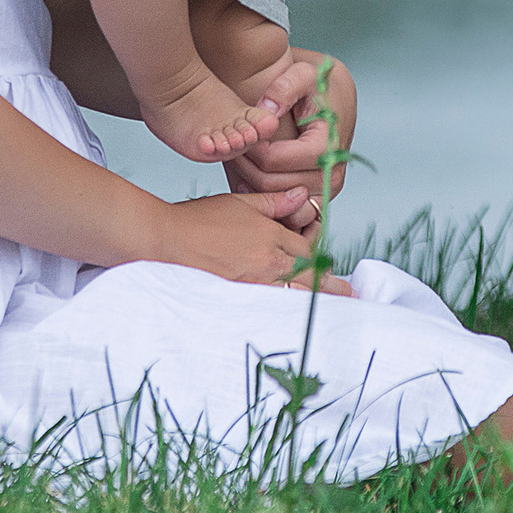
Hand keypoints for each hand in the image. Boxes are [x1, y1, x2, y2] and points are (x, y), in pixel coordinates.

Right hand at [157, 188, 351, 295]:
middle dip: (329, 286)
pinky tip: (295, 317)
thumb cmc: (196, 220)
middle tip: (348, 295)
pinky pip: (271, 308)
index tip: (333, 269)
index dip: (321, 259)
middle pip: (308, 276)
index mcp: (270, 237)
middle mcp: (267, 263)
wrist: (164, 240)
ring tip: (333, 309)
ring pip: (294, 295)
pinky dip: (287, 311)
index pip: (308, 250)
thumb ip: (273, 202)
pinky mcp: (238, 299)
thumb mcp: (240, 202)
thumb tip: (301, 196)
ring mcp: (253, 284)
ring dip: (314, 300)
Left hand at [228, 50, 355, 202]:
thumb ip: (284, 87)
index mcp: (327, 147)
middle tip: (230, 148)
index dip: (247, 149)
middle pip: (271, 184)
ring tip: (239, 159)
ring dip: (254, 183)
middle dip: (245, 167)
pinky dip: (269, 197)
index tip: (236, 134)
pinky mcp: (321, 195)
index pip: (271, 161)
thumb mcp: (303, 74)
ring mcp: (327, 190)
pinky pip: (289, 209)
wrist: (337, 96)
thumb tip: (267, 111)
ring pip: (276, 200)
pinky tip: (253, 177)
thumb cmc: (320, 85)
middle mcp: (331, 175)